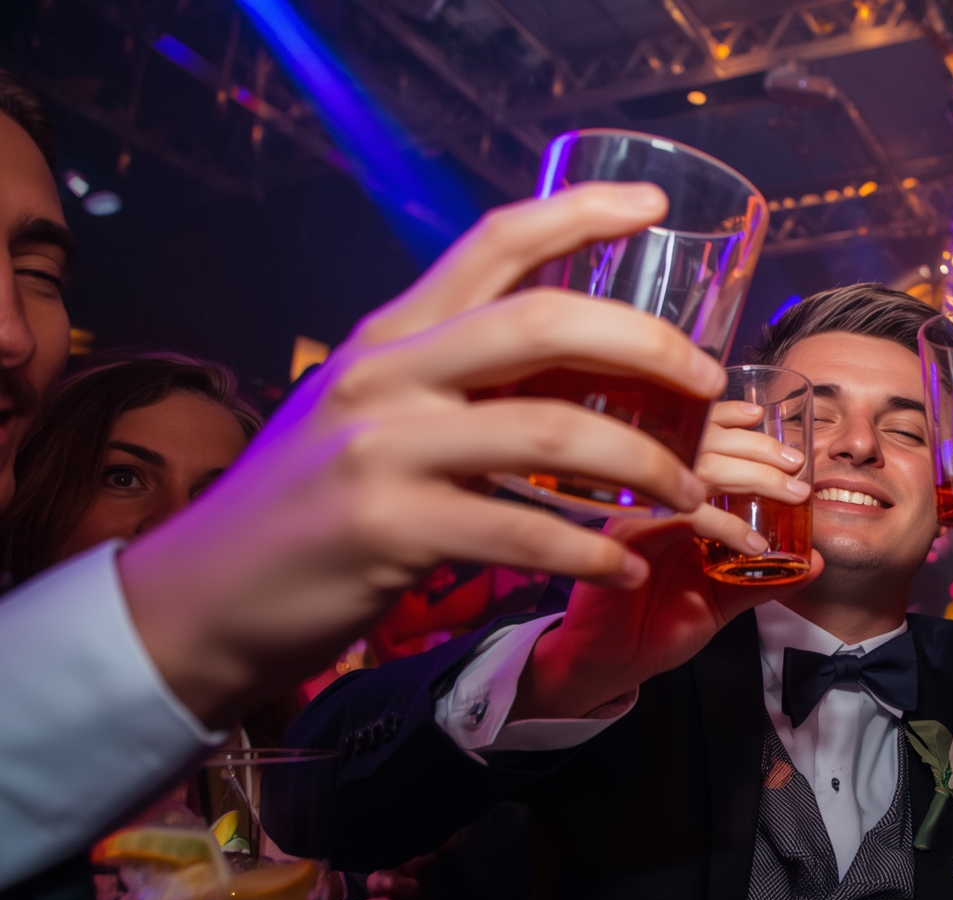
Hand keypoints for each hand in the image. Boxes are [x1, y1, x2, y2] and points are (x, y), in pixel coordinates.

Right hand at [118, 183, 732, 725]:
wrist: (200, 596)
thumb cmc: (303, 504)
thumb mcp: (363, 410)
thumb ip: (445, 376)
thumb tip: (565, 361)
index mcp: (389, 334)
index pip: (493, 242)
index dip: (579, 213)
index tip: (655, 206)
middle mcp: (385, 374)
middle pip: (542, 322)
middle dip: (647, 345)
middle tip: (708, 382)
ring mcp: (384, 448)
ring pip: (550, 429)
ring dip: (644, 464)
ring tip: (688, 493)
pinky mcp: (389, 529)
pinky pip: (525, 532)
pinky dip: (593, 555)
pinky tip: (628, 570)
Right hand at [513, 401, 819, 718]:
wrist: (616, 662)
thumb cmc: (659, 623)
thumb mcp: (724, 597)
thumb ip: (766, 577)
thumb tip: (815, 561)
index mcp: (672, 499)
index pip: (705, 446)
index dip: (740, 428)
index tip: (784, 440)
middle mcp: (653, 497)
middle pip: (703, 447)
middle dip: (756, 450)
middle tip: (796, 467)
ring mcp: (640, 512)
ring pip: (694, 473)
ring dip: (748, 479)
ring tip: (788, 498)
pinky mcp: (627, 538)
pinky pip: (679, 517)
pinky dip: (722, 526)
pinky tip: (752, 542)